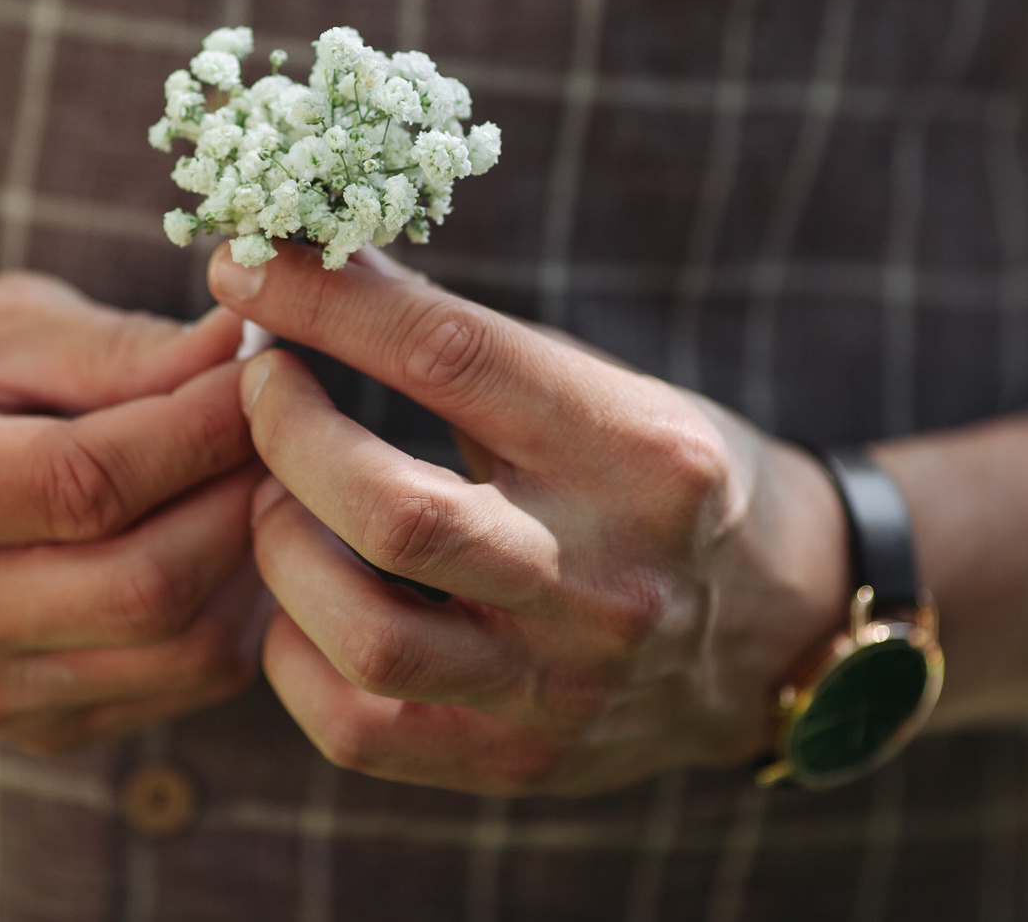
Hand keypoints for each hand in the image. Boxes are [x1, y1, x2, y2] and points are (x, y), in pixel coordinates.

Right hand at [0, 273, 267, 754]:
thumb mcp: (6, 328)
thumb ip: (124, 347)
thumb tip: (252, 347)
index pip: (85, 480)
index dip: (202, 425)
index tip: (267, 368)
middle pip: (146, 582)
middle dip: (244, 493)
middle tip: (292, 425)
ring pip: (184, 647)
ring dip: (259, 557)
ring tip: (272, 475)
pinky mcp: (36, 731)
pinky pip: (187, 683)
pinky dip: (241, 609)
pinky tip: (238, 537)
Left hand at [208, 242, 849, 794]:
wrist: (780, 626)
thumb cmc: (663, 478)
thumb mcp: (602, 387)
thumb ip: (466, 346)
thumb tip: (308, 267)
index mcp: (638, 450)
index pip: (452, 356)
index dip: (327, 304)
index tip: (247, 267)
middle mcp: (607, 576)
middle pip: (393, 512)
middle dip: (287, 434)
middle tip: (261, 390)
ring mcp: (566, 685)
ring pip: (366, 635)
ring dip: (282, 550)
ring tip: (279, 500)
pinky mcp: (523, 759)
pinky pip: (358, 727)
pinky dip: (293, 656)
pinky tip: (299, 605)